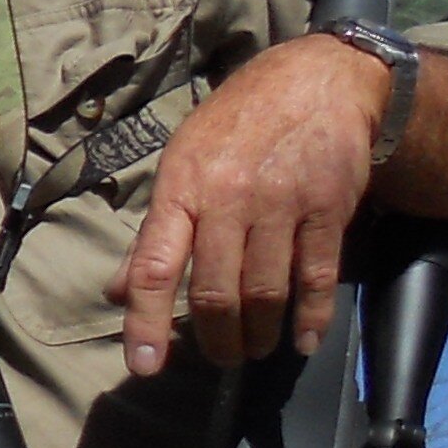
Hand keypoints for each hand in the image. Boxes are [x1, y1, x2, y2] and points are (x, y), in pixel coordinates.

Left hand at [109, 35, 391, 374]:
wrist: (317, 80)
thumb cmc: (237, 125)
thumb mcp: (182, 163)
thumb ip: (154, 233)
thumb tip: (119, 292)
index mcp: (182, 188)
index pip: (154, 266)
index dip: (145, 322)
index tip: (144, 367)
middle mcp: (228, 198)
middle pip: (215, 291)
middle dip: (216, 338)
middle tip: (220, 357)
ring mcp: (281, 203)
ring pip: (264, 291)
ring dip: (258, 334)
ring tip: (254, 349)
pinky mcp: (328, 207)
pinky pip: (316, 276)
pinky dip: (311, 316)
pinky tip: (304, 340)